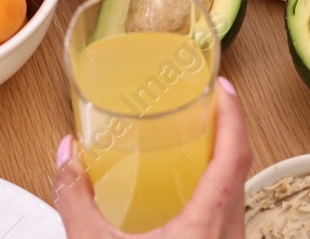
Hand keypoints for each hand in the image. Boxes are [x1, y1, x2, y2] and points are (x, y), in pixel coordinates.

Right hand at [53, 76, 250, 237]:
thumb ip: (77, 199)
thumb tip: (66, 157)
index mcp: (209, 221)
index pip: (236, 153)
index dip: (233, 113)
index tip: (223, 86)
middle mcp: (230, 234)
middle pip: (243, 168)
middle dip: (228, 131)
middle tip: (210, 104)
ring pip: (238, 194)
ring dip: (224, 162)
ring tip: (204, 138)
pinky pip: (229, 215)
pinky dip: (217, 190)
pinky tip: (193, 190)